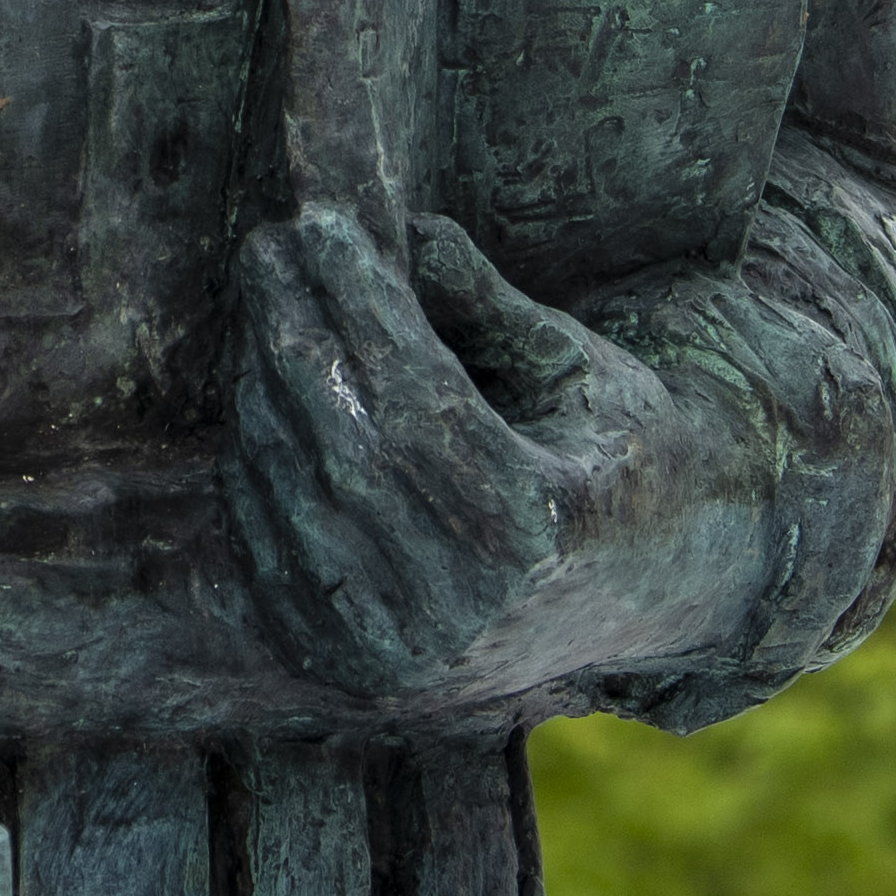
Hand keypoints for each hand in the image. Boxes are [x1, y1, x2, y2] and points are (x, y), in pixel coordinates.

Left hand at [228, 200, 770, 716]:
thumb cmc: (614, 454)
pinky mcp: (347, 670)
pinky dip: (254, 459)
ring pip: (294, 495)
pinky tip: (260, 383)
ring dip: (261, 385)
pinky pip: (269, 547)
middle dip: (294, 332)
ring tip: (265, 300)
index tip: (321, 225)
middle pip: (343, 446)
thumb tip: (414, 233)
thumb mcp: (580, 371)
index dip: (360, 307)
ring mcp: (399, 655)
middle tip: (269, 247)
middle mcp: (463, 612)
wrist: (640, 590)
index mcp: (538, 538)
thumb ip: (493, 308)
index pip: (418, 401)